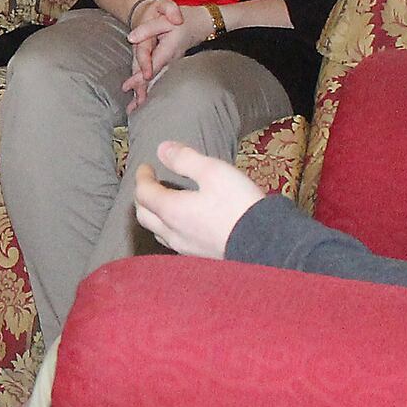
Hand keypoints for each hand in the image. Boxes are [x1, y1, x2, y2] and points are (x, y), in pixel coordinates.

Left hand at [123, 0, 212, 109]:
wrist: (204, 23)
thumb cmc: (184, 20)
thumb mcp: (165, 20)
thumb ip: (148, 29)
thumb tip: (130, 38)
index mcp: (168, 51)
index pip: (151, 67)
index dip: (139, 77)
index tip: (127, 87)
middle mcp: (170, 60)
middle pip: (153, 78)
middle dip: (141, 92)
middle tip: (130, 108)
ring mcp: (172, 63)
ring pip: (156, 79)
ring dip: (145, 92)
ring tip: (134, 108)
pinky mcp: (172, 63)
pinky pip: (159, 76)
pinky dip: (151, 86)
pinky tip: (144, 96)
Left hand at [133, 140, 264, 258]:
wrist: (264, 243)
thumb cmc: (238, 204)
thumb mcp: (213, 171)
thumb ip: (185, 159)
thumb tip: (162, 149)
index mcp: (172, 210)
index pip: (144, 193)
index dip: (142, 177)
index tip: (146, 166)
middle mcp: (173, 233)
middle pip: (144, 215)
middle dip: (143, 197)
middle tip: (150, 183)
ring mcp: (185, 248)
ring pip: (158, 231)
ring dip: (154, 214)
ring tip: (164, 200)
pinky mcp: (199, 257)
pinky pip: (173, 241)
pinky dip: (168, 227)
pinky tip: (183, 222)